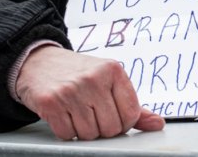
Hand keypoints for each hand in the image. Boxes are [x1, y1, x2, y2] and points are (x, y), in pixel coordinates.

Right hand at [14, 47, 164, 139]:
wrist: (39, 62)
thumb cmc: (78, 73)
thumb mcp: (109, 80)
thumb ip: (134, 105)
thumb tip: (158, 124)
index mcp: (114, 70)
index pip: (131, 114)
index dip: (122, 122)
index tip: (112, 114)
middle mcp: (94, 78)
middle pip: (111, 128)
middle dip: (102, 128)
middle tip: (91, 113)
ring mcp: (71, 90)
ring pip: (89, 134)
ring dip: (83, 130)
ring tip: (76, 111)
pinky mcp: (51, 102)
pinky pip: (67, 134)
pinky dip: (66, 131)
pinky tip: (63, 114)